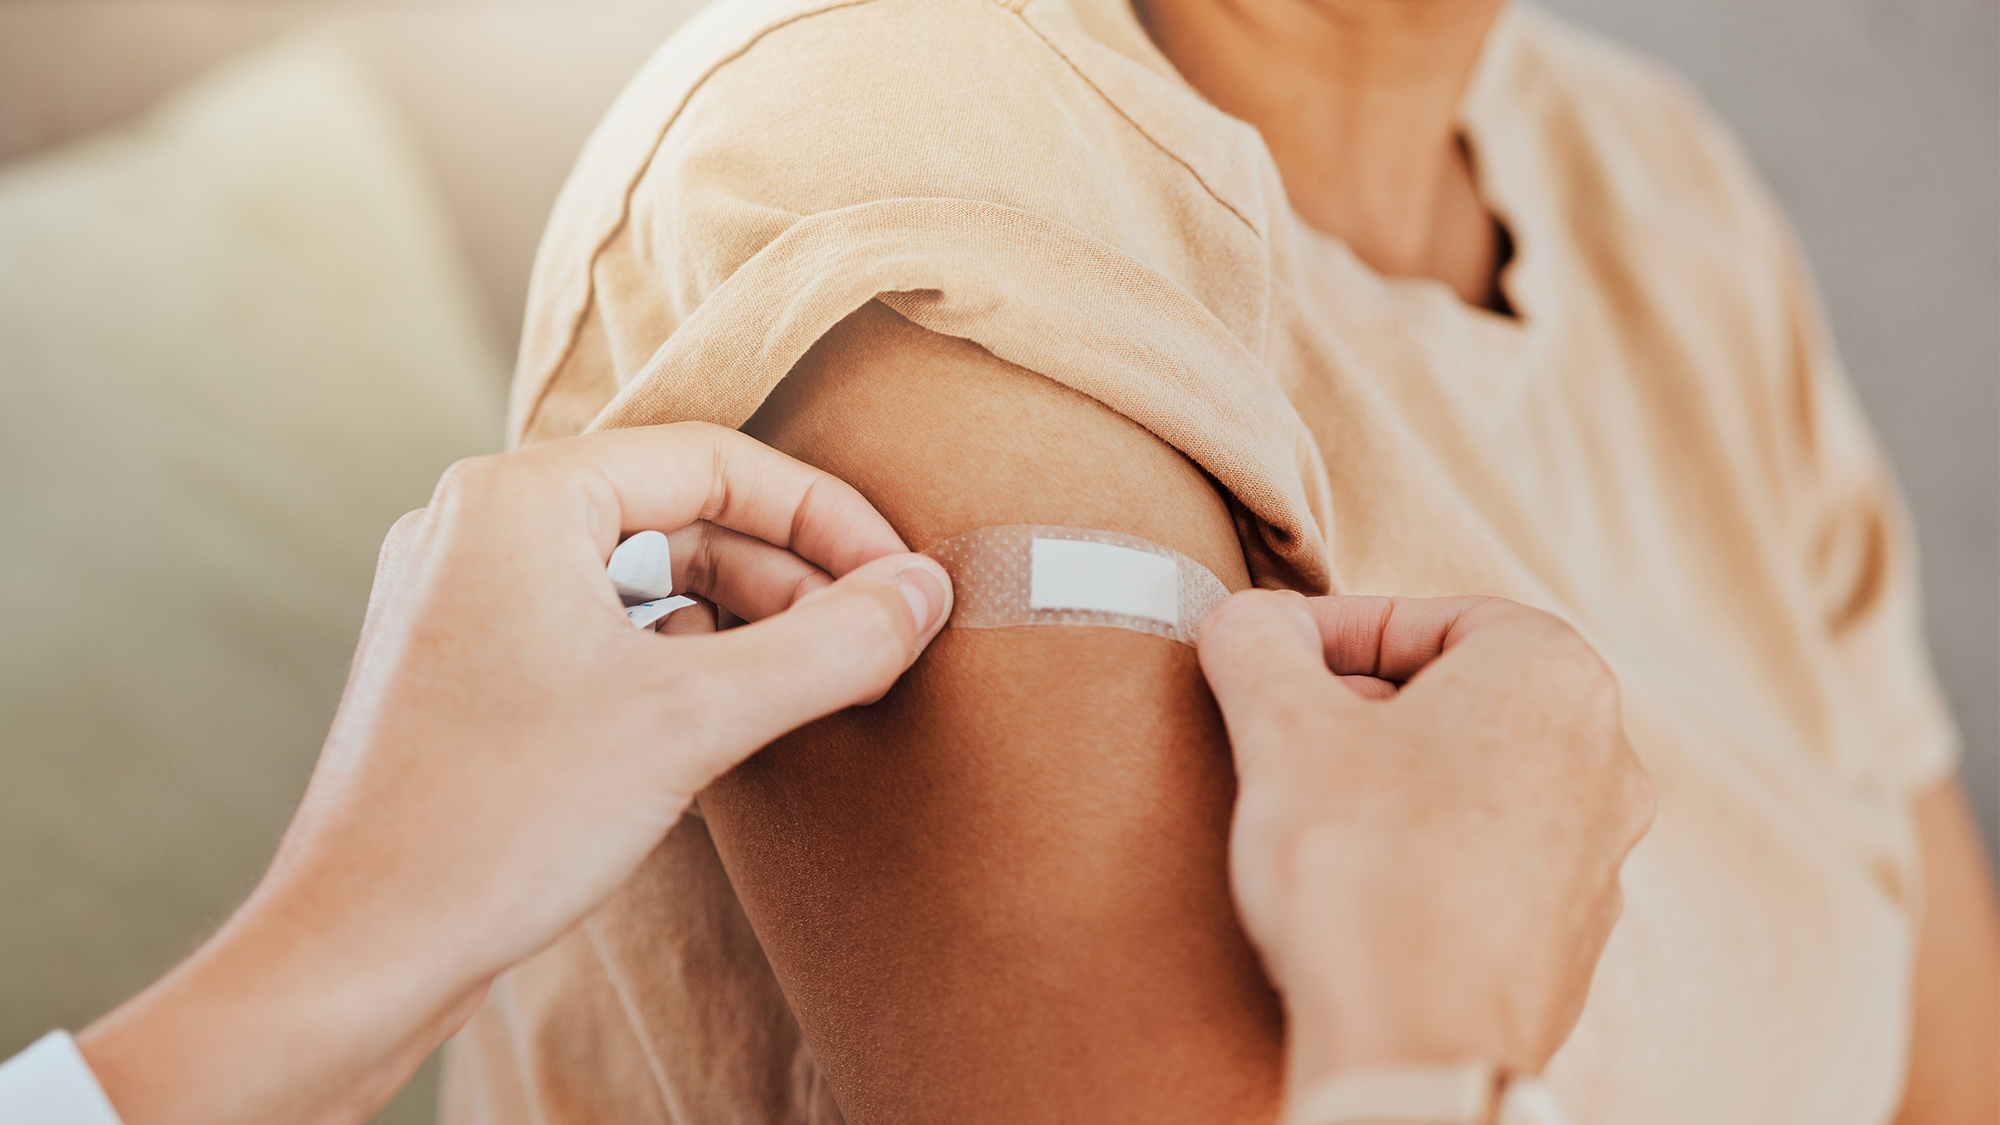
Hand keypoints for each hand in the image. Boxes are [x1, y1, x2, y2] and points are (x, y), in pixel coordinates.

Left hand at [76, 423, 952, 1124]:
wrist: (358, 952)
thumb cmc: (496, 824)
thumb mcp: (693, 721)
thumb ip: (828, 646)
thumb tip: (924, 592)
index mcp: (520, 498)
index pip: (715, 460)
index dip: (828, 516)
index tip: (901, 579)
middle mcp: (481, 525)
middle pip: (680, 510)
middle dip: (791, 569)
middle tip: (875, 632)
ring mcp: (466, 595)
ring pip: (642, 571)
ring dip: (742, 613)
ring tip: (820, 672)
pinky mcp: (467, 664)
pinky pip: (599, 624)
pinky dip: (679, 652)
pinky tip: (730, 705)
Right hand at [1198, 592, 1654, 1090]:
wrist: (1417, 1046)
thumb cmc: (1365, 871)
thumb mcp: (1281, 726)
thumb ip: (1257, 641)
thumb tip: (1248, 620)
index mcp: (1553, 675)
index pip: (1431, 615)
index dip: (1334, 629)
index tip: (1269, 661)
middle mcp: (1603, 757)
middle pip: (1460, 693)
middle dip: (1363, 704)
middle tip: (1284, 733)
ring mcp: (1597, 855)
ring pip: (1477, 777)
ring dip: (1395, 778)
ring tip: (1313, 810)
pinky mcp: (1569, 936)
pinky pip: (1488, 860)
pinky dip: (1424, 852)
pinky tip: (1358, 885)